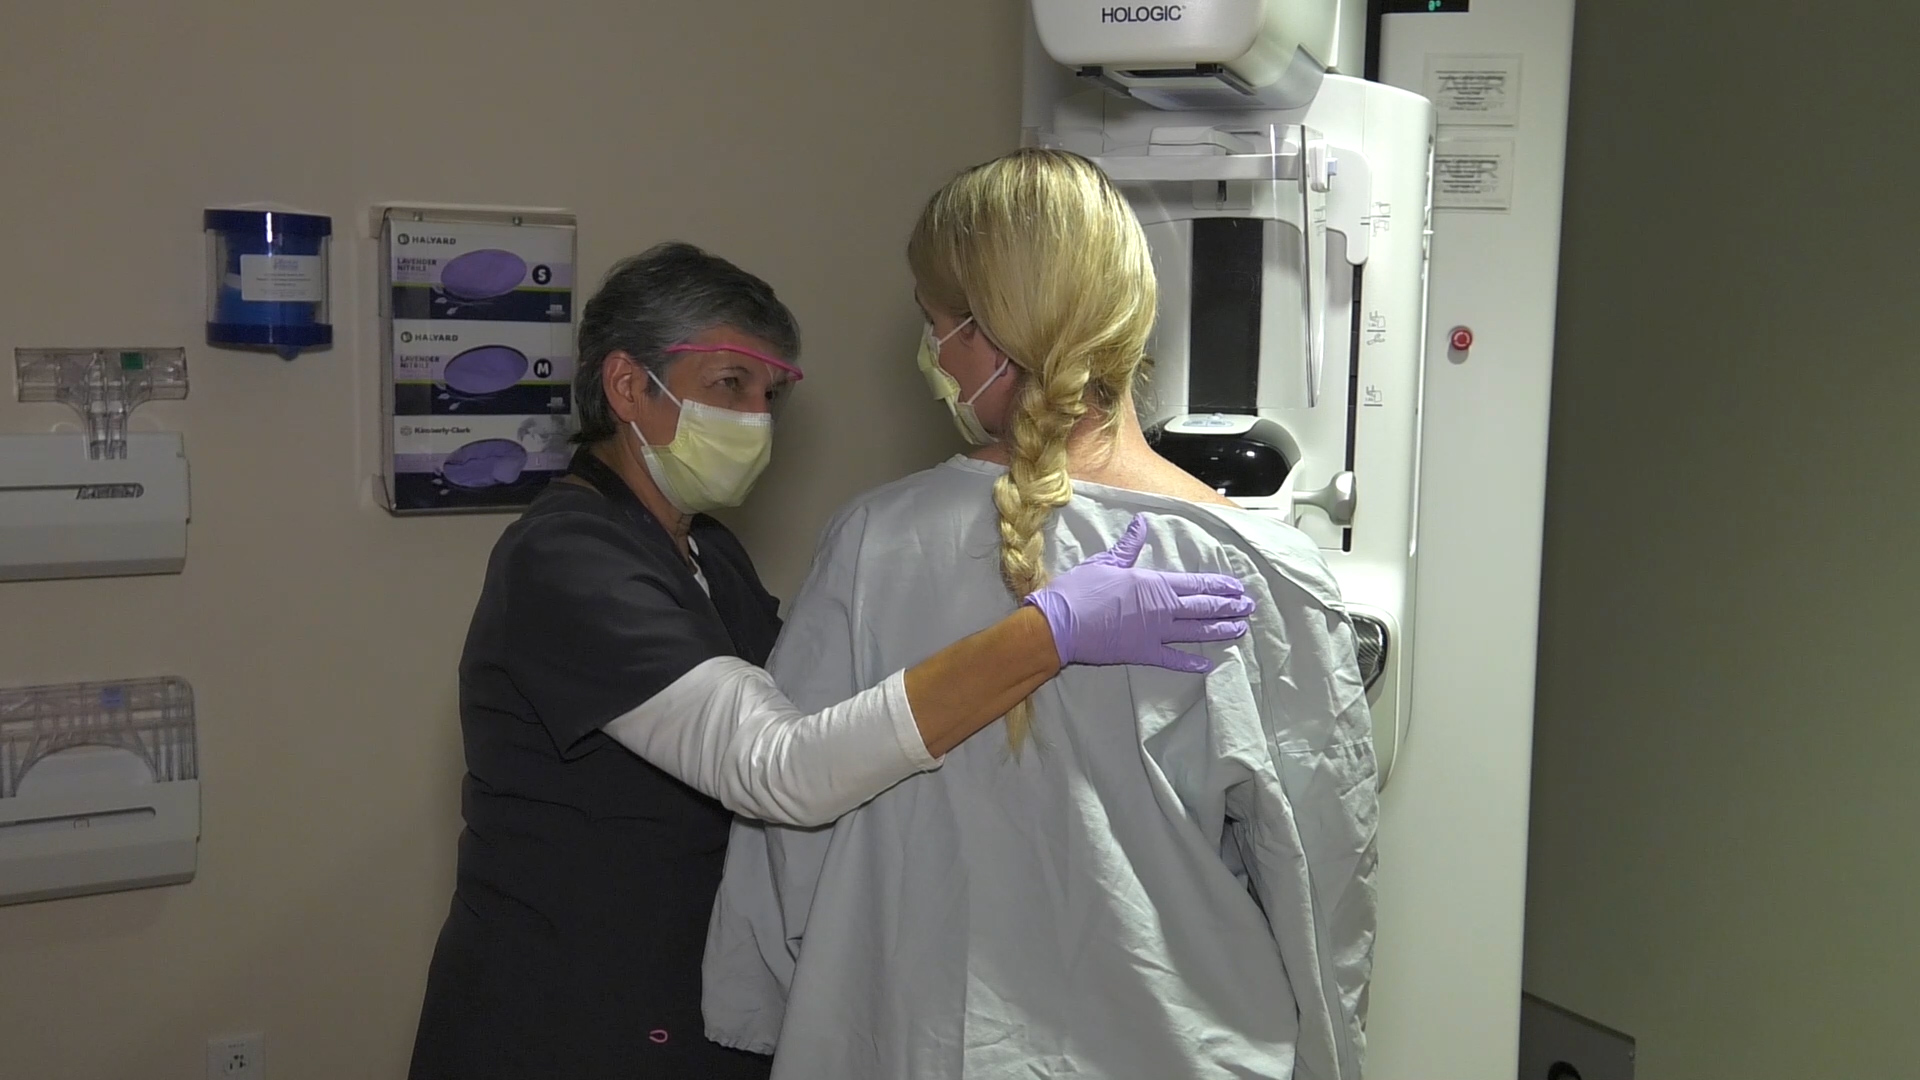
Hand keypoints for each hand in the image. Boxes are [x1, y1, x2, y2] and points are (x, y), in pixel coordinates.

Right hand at [1024, 514, 1253, 673]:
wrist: (1060, 624)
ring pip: (1195, 631)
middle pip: (1202, 607)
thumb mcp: (1106, 561)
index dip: (1218, 586)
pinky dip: (1190, 662)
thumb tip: (1141, 523)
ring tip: (1239, 629)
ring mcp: (1154, 633)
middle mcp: (1161, 609)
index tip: (1237, 587)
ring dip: (1219, 630)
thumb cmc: (1080, 590)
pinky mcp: (1142, 653)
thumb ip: (1128, 546)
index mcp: (1153, 583)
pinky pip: (1172, 659)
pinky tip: (1207, 665)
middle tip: (1248, 607)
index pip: (1195, 584)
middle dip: (1227, 607)